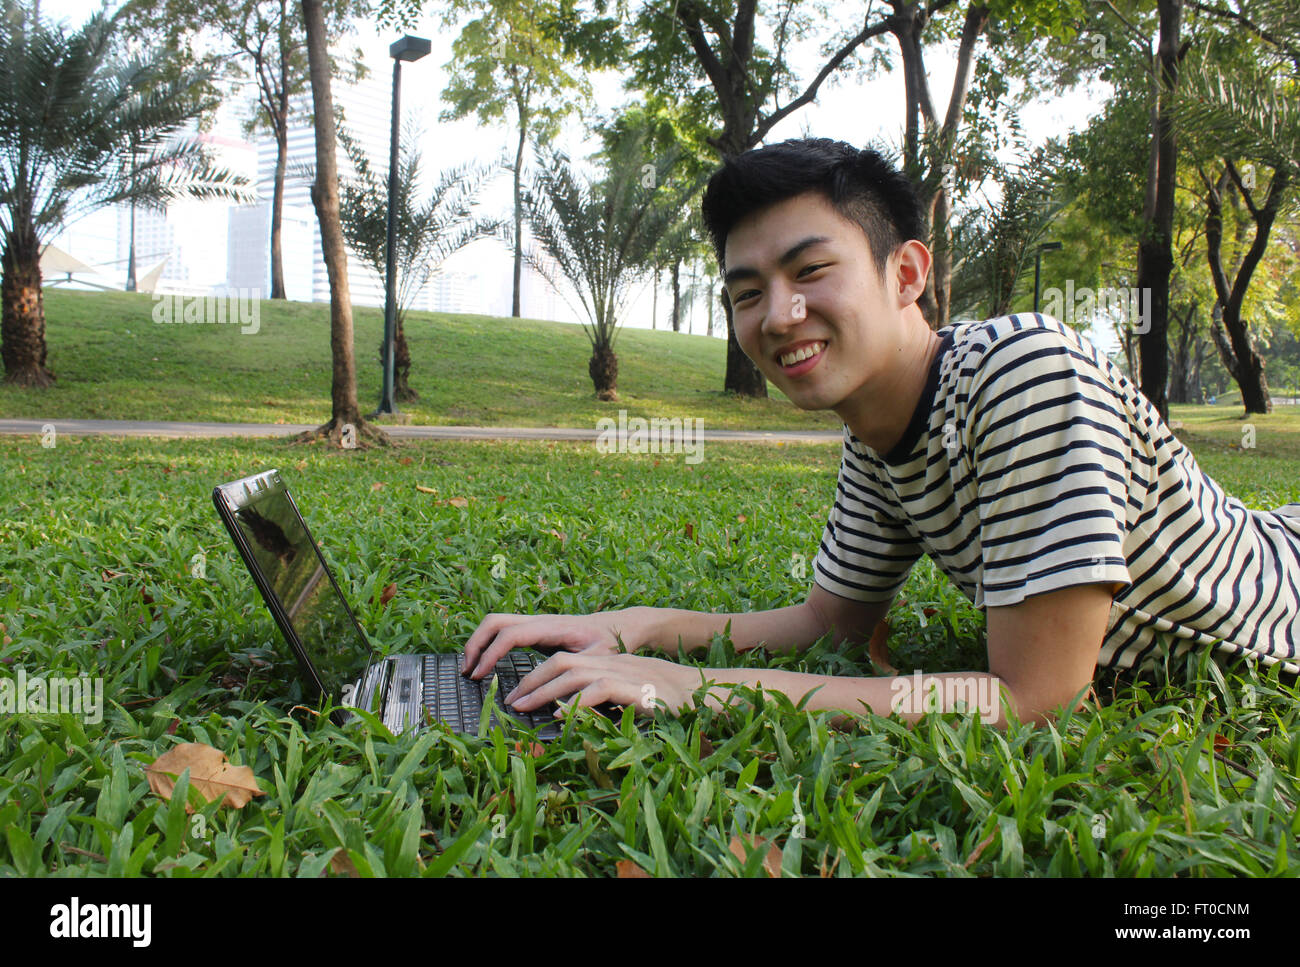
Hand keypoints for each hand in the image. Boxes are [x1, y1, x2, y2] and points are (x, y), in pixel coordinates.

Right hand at [461, 608, 651, 678]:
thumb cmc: (611, 643)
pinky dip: (489, 644)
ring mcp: (535, 623)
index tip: (480, 675)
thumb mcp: (600, 659)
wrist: (621, 626)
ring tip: (471, 670)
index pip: (511, 634)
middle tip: (467, 672)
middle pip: (494, 622)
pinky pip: (504, 631)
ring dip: (479, 643)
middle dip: (475, 644)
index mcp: (551, 626)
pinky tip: (486, 665)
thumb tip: (556, 699)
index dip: (491, 653)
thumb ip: (579, 675)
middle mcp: (539, 621)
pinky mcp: (536, 630)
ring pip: (496, 623)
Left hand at [504, 651, 703, 718]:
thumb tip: (570, 714)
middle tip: (512, 701)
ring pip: (574, 673)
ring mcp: (625, 674)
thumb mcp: (629, 698)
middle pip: (562, 662)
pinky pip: (600, 691)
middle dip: (532, 680)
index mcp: (609, 663)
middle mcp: (613, 664)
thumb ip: (602, 701)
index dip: (538, 676)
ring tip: (525, 707)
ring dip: (545, 691)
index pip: (565, 660)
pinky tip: (564, 716)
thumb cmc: (669, 702)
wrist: (706, 695)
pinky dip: (578, 703)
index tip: (520, 695)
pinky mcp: (637, 689)